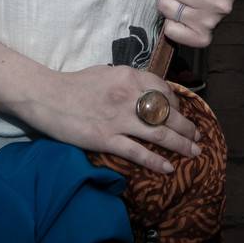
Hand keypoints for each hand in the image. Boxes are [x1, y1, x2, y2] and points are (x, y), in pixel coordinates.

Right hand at [29, 65, 201, 174]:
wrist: (46, 96)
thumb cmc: (75, 84)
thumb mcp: (107, 73)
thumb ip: (129, 82)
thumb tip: (148, 93)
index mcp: (129, 77)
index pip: (163, 91)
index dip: (176, 104)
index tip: (179, 114)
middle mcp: (128, 96)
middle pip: (167, 114)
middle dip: (187, 127)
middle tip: (197, 137)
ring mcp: (118, 119)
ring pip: (159, 133)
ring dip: (180, 144)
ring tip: (194, 153)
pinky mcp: (106, 139)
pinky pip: (137, 152)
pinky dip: (155, 161)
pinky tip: (168, 168)